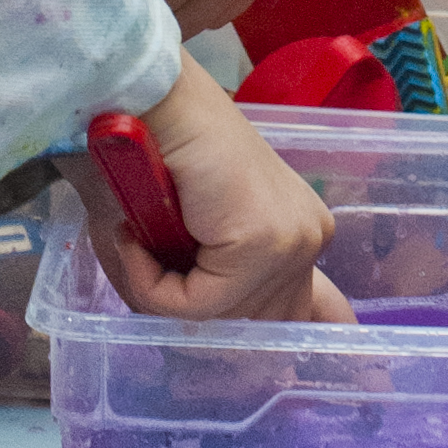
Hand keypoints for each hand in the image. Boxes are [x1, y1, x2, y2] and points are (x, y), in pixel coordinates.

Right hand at [67, 55, 352, 324]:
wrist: (140, 94)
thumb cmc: (152, 154)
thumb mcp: (189, 242)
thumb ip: (211, 294)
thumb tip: (224, 353)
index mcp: (301, 231)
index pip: (302, 320)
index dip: (251, 335)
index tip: (221, 341)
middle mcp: (310, 236)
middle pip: (250, 331)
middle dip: (190, 313)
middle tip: (149, 261)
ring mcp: (293, 238)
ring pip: (218, 323)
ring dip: (159, 293)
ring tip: (138, 235)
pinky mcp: (262, 240)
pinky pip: (199, 306)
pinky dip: (152, 284)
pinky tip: (136, 233)